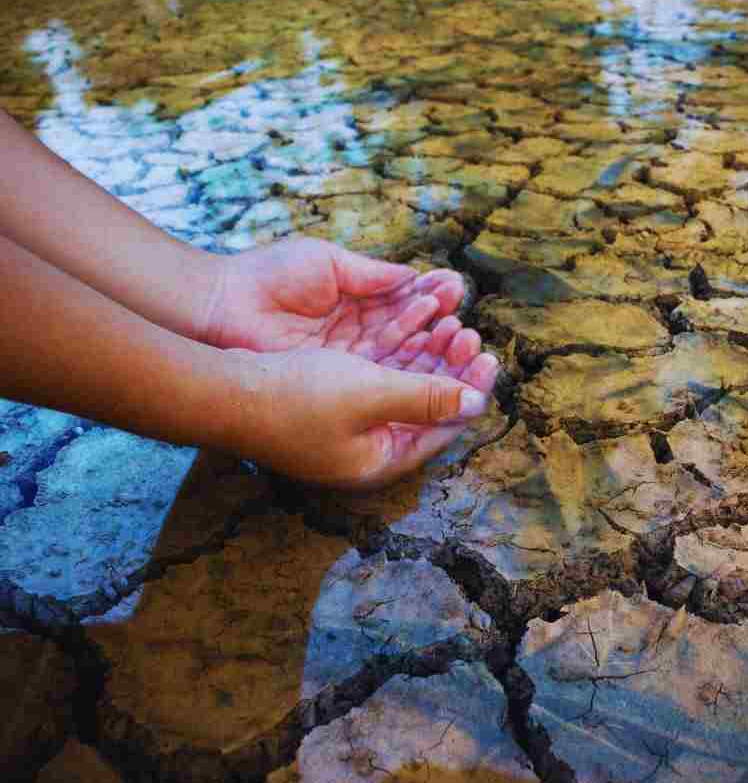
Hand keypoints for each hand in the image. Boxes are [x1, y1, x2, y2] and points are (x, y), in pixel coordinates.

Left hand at [201, 236, 468, 366]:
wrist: (221, 306)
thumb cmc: (267, 276)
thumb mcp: (327, 263)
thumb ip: (372, 274)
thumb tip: (415, 277)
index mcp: (355, 300)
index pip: (404, 302)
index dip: (431, 297)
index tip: (456, 289)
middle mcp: (357, 334)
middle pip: (410, 334)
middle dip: (440, 327)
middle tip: (464, 321)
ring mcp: (348, 360)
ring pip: (401, 357)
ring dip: (432, 349)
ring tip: (457, 335)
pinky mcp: (336, 381)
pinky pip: (380, 376)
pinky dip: (408, 367)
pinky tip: (432, 355)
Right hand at [231, 347, 496, 489]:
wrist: (222, 390)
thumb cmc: (295, 396)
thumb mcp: (371, 394)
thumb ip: (427, 398)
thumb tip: (478, 403)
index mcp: (382, 460)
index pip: (444, 428)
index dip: (471, 391)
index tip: (491, 357)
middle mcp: (368, 450)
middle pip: (427, 407)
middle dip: (451, 368)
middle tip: (470, 334)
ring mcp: (347, 429)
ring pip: (403, 388)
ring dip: (426, 355)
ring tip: (448, 322)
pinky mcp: (329, 405)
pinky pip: (378, 377)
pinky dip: (397, 352)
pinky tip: (411, 325)